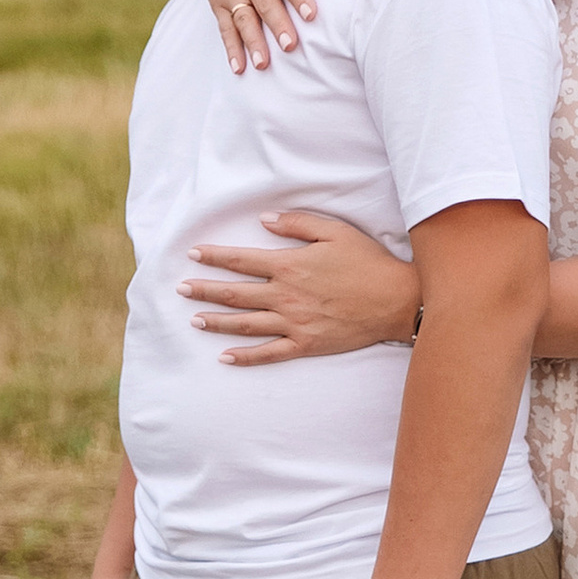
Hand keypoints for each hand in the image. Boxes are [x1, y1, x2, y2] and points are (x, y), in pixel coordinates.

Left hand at [183, 210, 416, 362]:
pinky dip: (245, 356)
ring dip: (216, 321)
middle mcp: (285, 296)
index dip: (214, 257)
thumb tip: (264, 221)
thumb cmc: (367, 262)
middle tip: (181, 289)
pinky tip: (226, 357)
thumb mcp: (335, 232)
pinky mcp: (306, 345)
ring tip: (194, 320)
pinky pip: (269, 353)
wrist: (396, 300)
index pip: (241, 260)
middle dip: (204, 290)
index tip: (193, 255)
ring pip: (245, 324)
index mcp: (290, 266)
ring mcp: (294, 323)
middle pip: (235, 294)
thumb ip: (297, 225)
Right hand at [193, 0, 337, 73]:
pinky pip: (225, 27)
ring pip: (244, 19)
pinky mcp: (219, 2)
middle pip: (266, 4)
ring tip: (263, 63)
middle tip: (290, 46)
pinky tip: (239, 67)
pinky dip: (231, 48)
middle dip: (277, 25)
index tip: (311, 14)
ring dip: (253, 42)